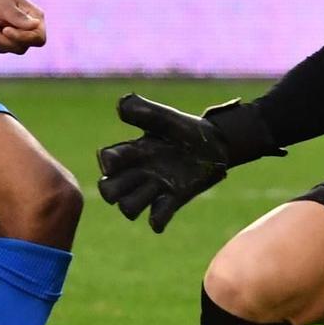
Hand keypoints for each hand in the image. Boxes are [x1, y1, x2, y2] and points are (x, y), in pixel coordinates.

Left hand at [0, 0, 45, 53]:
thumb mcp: (6, 5)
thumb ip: (19, 16)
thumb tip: (36, 24)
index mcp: (36, 18)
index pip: (38, 38)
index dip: (23, 38)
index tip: (6, 30)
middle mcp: (31, 31)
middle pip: (22, 46)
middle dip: (2, 38)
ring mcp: (20, 39)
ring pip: (9, 48)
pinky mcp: (8, 44)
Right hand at [96, 94, 231, 232]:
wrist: (215, 144)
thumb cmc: (185, 129)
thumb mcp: (165, 117)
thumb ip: (144, 110)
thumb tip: (121, 105)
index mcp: (133, 152)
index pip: (108, 160)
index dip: (108, 162)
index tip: (114, 159)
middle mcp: (138, 173)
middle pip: (109, 190)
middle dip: (112, 190)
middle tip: (133, 178)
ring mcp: (155, 189)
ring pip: (128, 207)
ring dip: (135, 202)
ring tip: (155, 187)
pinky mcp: (172, 201)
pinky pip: (157, 218)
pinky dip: (157, 219)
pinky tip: (164, 208)